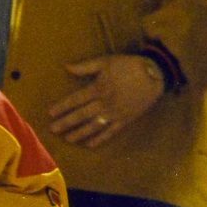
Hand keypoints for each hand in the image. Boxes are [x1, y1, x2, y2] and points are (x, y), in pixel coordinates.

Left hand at [48, 54, 164, 147]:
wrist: (155, 74)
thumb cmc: (129, 66)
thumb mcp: (106, 61)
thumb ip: (85, 66)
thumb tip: (66, 67)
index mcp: (98, 89)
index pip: (75, 100)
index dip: (62, 107)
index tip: (50, 113)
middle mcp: (104, 103)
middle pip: (81, 115)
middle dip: (66, 123)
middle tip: (53, 130)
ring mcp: (115, 114)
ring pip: (94, 126)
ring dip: (79, 133)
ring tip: (68, 139)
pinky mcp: (125, 120)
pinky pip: (110, 132)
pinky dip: (100, 139)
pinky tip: (90, 145)